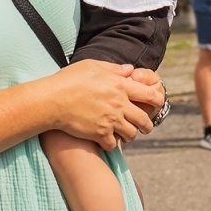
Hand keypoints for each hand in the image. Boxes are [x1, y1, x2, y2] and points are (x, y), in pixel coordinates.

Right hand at [48, 59, 164, 150]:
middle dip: (147, 125)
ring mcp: (110, 120)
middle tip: (145, 127)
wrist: (52, 100)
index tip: (157, 104)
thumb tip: (130, 70)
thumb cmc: (69, 79)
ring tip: (126, 134)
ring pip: (132, 134)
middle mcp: (119, 104)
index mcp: (120, 86)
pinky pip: (113, 144)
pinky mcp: (100, 134)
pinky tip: (107, 141)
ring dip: (130, 135)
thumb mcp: (92, 66)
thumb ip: (114, 69)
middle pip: (144, 119)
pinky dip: (111, 144)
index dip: (157, 100)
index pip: (150, 95)